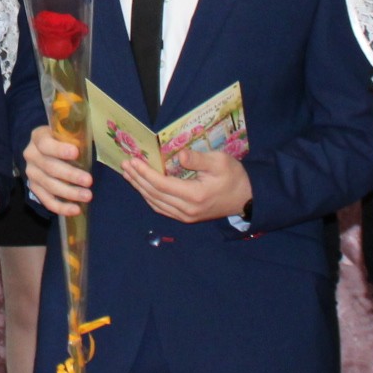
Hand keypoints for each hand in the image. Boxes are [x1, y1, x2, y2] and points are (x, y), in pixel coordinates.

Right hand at [23, 124, 91, 216]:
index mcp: (38, 137)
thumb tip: (96, 147)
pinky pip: (46, 200)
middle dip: (70, 175)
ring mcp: (31, 173)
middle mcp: (31, 155)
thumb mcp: (68, 134)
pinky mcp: (34, 188)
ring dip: (69, 193)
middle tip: (89, 181)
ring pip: (49, 185)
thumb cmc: (64, 141)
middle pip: (49, 167)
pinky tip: (75, 210)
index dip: (59, 149)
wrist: (49, 150)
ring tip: (87, 196)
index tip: (76, 153)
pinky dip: (61, 207)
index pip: (45, 143)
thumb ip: (77, 138)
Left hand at [120, 147, 252, 223]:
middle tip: (125, 165)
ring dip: (140, 188)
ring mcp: (186, 216)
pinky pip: (162, 208)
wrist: (247, 198)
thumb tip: (178, 155)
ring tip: (128, 174)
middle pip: (154, 194)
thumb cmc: (234, 176)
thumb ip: (198, 159)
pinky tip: (142, 187)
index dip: (145, 173)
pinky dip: (149, 197)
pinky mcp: (186, 217)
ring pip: (155, 203)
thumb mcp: (220, 162)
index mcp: (194, 195)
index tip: (133, 161)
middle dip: (137, 179)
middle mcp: (187, 209)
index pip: (162, 184)